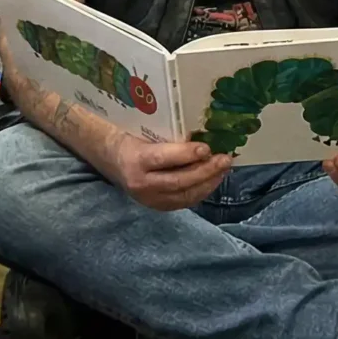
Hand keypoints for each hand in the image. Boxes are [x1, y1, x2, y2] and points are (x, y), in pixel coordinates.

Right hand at [112, 135, 231, 210]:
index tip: (207, 148)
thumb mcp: (144, 131)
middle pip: (179, 181)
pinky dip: (201, 191)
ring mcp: (149, 199)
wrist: (112, 159)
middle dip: (205, 171)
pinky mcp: (157, 206)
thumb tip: (200, 135)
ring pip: (185, 195)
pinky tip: (213, 180)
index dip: (187, 154)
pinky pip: (184, 202)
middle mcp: (141, 184)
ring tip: (223, 169)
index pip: (164, 159)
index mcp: (135, 160)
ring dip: (208, 183)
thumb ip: (168, 138)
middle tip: (224, 160)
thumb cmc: (132, 138)